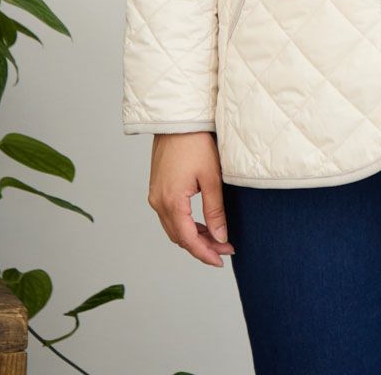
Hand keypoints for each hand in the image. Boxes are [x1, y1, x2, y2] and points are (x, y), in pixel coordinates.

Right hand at [147, 131, 234, 266]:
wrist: (178, 119)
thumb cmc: (196, 143)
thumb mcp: (211, 177)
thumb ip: (215, 210)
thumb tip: (220, 237)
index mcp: (171, 202)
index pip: (188, 240)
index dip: (205, 253)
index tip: (222, 260)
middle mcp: (158, 202)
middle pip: (179, 237)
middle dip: (202, 247)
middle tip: (225, 249)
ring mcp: (155, 195)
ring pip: (174, 228)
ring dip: (194, 236)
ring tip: (217, 239)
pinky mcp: (157, 188)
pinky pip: (170, 216)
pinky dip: (185, 224)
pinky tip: (201, 224)